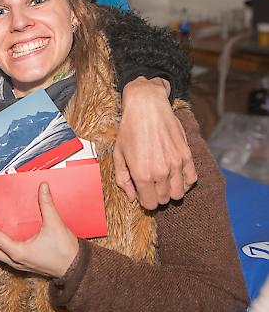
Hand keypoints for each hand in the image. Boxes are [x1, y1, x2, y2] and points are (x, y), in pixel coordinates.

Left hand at [0, 183, 78, 277]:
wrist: (77, 268)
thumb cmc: (65, 250)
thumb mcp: (55, 225)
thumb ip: (47, 204)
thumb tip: (43, 187)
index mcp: (18, 252)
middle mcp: (15, 260)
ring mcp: (19, 264)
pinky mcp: (25, 263)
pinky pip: (6, 254)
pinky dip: (0, 244)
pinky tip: (2, 234)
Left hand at [115, 76, 196, 209]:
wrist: (147, 107)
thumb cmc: (129, 129)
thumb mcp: (118, 154)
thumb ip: (123, 179)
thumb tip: (132, 198)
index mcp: (141, 174)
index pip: (149, 205)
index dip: (145, 201)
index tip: (142, 192)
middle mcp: (160, 172)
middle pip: (163, 199)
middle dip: (155, 195)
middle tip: (150, 183)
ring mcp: (176, 164)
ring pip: (179, 193)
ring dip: (170, 191)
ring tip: (162, 180)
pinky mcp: (187, 155)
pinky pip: (192, 179)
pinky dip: (185, 182)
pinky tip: (175, 175)